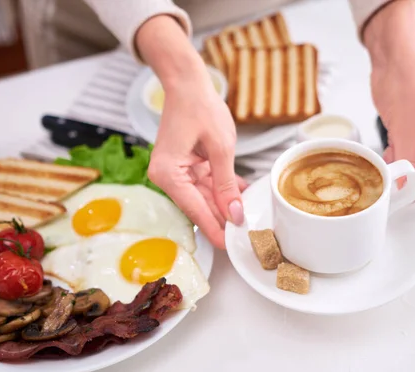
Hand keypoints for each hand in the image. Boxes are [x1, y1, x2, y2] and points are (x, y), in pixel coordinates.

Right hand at [148, 80, 246, 248]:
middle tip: (245, 233)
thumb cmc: (199, 106)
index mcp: (169, 173)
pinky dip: (221, 187)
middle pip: (198, 206)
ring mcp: (174, 171)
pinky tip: (240, 194)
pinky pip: (204, 183)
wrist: (187, 82)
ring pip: (203, 196)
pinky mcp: (184, 166)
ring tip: (248, 212)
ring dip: (225, 202)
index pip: (195, 210)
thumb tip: (233, 214)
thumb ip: (226, 184)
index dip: (215, 229)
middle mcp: (166, 176)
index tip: (230, 246)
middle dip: (222, 217)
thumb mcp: (220, 147)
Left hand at [364, 0, 414, 222]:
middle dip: (410, 193)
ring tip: (383, 192)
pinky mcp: (411, 135)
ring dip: (398, 179)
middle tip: (392, 211)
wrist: (393, 55)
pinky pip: (402, 159)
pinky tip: (381, 169)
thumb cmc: (407, 78)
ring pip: (413, 171)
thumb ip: (404, 158)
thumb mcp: (404, 122)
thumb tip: (401, 188)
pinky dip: (392, 165)